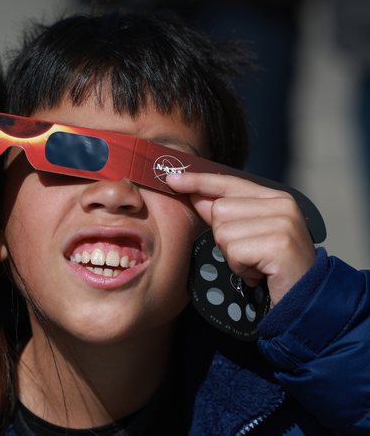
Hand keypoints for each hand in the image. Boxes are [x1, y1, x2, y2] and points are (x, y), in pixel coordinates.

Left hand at [166, 172, 315, 305]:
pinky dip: (240, 268)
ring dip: (232, 256)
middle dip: (224, 238)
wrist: (306, 300)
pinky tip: (258, 274)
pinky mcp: (279, 244)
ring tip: (255, 265)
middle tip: (249, 255)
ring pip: (223, 232)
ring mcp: (283, 222)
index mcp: (275, 198)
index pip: (228, 182)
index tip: (171, 178)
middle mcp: (282, 204)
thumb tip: (194, 194)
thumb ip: (224, 214)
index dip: (198, 181)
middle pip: (219, 209)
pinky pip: (234, 252)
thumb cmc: (273, 268)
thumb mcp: (247, 236)